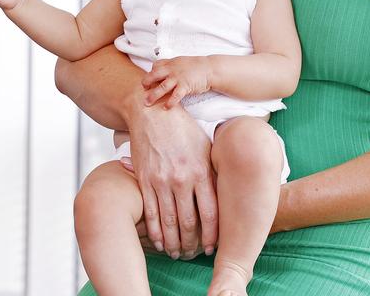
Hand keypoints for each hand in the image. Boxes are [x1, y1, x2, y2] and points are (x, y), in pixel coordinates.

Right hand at [127, 99, 217, 258]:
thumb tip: (224, 194)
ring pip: (169, 222)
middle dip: (192, 243)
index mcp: (200, 172)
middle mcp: (181, 179)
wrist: (152, 113)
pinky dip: (154, 232)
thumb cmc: (183, 129)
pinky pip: (151, 213)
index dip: (212, 235)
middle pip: (189, 222)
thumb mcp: (205, 146)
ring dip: (173, 243)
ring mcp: (161, 181)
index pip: (210, 213)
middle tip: (193, 256)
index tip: (212, 248)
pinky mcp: (144, 180)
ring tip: (177, 254)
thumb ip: (212, 172)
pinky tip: (158, 243)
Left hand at [142, 56, 212, 108]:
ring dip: (153, 96)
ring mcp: (178, 78)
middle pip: (154, 75)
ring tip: (147, 103)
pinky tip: (166, 107)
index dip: (150, 73)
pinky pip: (175, 96)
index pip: (156, 66)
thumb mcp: (181, 62)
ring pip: (162, 87)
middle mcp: (172, 70)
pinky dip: (170, 102)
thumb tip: (161, 69)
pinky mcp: (185, 86)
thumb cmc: (196, 66)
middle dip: (146, 83)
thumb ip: (171, 65)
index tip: (148, 81)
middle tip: (143, 90)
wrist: (210, 69)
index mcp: (171, 63)